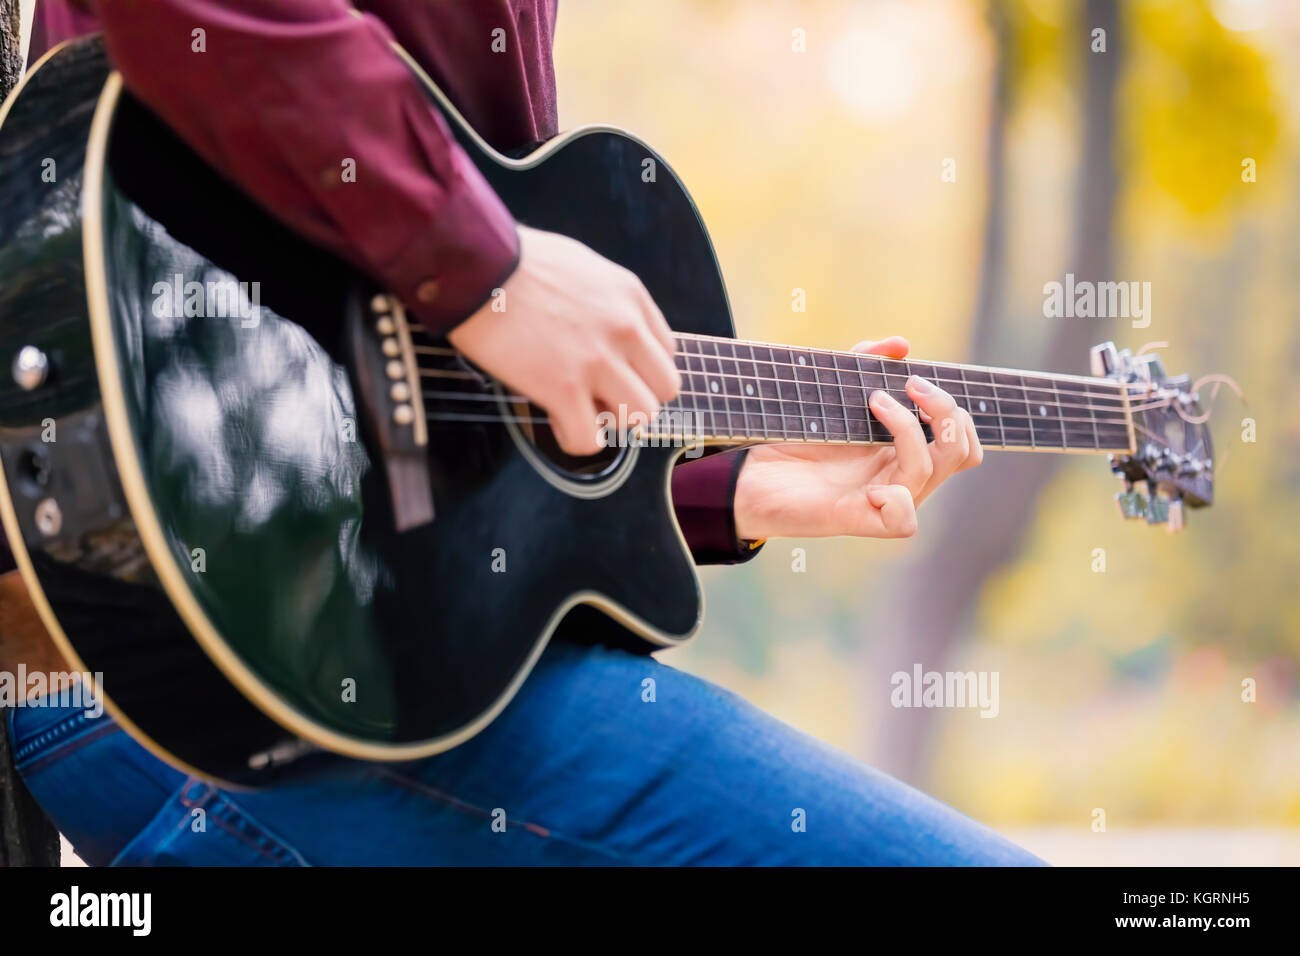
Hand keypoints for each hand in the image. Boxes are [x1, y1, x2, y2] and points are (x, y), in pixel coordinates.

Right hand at [447, 225, 680, 454]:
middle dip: (635, 396)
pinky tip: (555, 418)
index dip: (639, 368)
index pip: (667, 352)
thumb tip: (602, 325)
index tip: (612, 369)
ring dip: (610, 419)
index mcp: (631, 297)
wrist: (477, 266)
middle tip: (600, 392)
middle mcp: (625, 329)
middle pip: (665, 389)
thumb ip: (606, 299)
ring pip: (640, 417)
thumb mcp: (583, 266)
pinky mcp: (563, 388)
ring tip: (578, 406)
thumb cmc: (516, 262)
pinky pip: (590, 439)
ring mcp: (597, 361)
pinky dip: (575, 438)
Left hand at [733, 337, 982, 539]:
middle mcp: (900, 478)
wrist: (749, 477)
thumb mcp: (830, 392)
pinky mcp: (857, 519)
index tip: (916, 382)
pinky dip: (895, 499)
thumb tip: (902, 345)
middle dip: (948, 412)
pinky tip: (867, 484)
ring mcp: (882, 500)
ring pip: (930, 471)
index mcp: (903, 453)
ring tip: (875, 402)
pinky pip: (903, 521)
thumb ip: (863, 362)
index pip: (963, 442)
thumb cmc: (792, 439)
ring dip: (909, 430)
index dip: (957, 412)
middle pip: (964, 453)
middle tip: (910, 385)